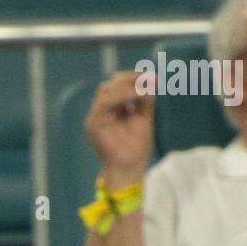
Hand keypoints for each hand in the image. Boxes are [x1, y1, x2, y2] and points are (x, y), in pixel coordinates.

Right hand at [84, 71, 153, 187]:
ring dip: (126, 86)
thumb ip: (144, 99)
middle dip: (130, 79)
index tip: (152, 77)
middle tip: (149, 81)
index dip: (133, 77)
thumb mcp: (144, 117)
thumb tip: (149, 79)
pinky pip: (104, 103)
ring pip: (105, 90)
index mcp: (113, 109)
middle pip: (110, 84)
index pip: (118, 85)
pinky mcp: (94, 124)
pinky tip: (136, 96)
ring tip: (143, 90)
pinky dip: (121, 96)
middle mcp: (102, 111)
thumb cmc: (137, 148)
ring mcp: (95, 117)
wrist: (130, 169)